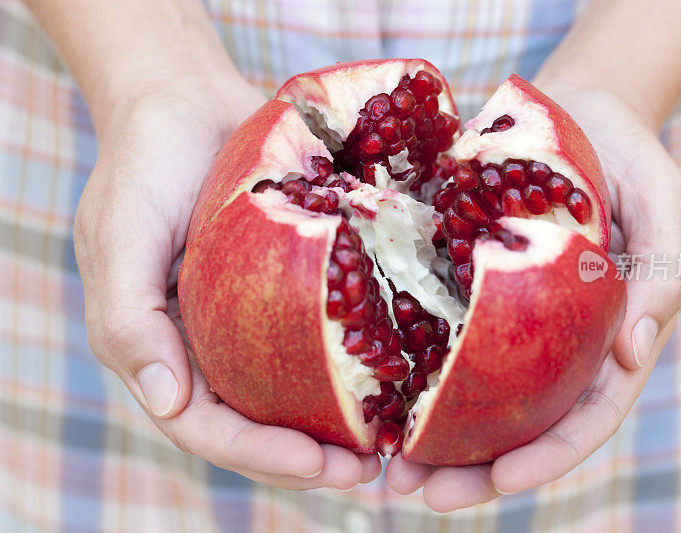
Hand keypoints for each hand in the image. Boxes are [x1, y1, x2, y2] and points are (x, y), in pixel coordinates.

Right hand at [74, 74, 380, 489]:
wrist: (187, 100)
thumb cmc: (145, 163)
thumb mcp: (119, 234)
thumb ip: (126, 319)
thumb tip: (167, 405)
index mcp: (165, 350)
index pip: (207, 427)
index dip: (260, 456)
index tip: (321, 465)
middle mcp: (210, 345)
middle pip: (259, 423)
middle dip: (312, 457)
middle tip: (371, 472)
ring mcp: (250, 318)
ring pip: (296, 390)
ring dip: (342, 422)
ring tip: (395, 441)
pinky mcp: (289, 287)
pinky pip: (321, 332)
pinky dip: (355, 361)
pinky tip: (400, 373)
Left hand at [384, 89, 680, 510]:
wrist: (573, 109)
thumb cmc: (626, 152)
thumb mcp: (662, 200)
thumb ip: (663, 272)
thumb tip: (636, 353)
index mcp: (606, 337)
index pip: (584, 416)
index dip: (548, 458)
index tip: (502, 483)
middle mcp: (552, 341)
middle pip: (517, 422)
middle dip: (472, 468)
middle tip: (418, 493)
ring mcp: (507, 317)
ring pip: (470, 391)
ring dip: (428, 434)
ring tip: (382, 466)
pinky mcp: (463, 282)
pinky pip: (435, 330)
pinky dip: (407, 367)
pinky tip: (368, 388)